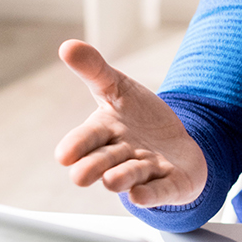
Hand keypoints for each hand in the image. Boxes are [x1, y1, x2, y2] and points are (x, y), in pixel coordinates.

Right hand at [53, 39, 208, 207]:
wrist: (176, 141)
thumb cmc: (139, 118)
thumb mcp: (119, 89)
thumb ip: (94, 70)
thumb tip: (68, 46)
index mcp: (105, 132)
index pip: (86, 139)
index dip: (76, 145)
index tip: (64, 155)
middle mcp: (121, 155)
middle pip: (104, 162)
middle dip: (93, 167)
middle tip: (81, 175)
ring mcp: (145, 171)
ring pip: (130, 176)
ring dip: (121, 178)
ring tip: (112, 180)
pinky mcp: (169, 184)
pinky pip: (159, 191)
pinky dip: (150, 195)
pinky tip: (140, 196)